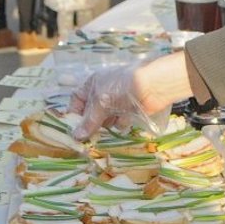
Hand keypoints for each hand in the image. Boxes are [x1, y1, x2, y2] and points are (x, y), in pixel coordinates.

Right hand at [68, 54, 190, 138]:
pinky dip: (120, 124)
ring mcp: (116, 103)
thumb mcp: (100, 102)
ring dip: (106, 124)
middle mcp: (103, 93)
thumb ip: (89, 121)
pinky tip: (124, 121)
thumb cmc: (121, 87)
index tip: (72, 128)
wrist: (152, 86)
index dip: (74, 113)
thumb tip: (76, 137)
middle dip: (90, 123)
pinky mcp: (128, 112)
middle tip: (86, 138)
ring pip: (104, 120)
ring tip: (107, 127)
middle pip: (91, 112)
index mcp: (93, 84)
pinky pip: (118, 123)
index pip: (77, 99)